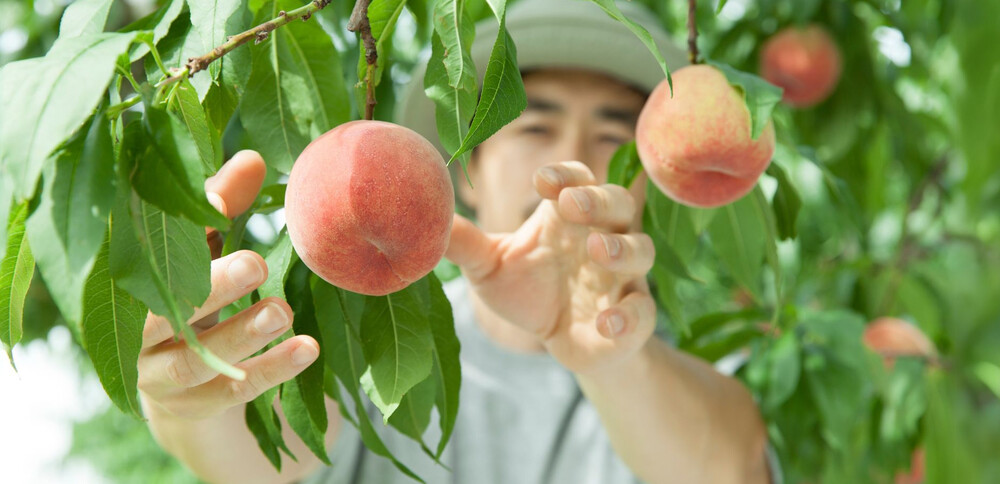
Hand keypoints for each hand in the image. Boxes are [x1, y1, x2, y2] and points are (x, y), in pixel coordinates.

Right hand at [137, 151, 319, 419]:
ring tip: (283, 311)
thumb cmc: (190, 290)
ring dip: (240, 334)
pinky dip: (271, 369)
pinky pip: (231, 391)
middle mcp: (133, 333)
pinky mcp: (193, 407)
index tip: (221, 206)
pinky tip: (307, 349)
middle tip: (254, 264)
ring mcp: (158, 377)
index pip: (144, 256)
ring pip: (193, 361)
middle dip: (209, 288)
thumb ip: (219, 206)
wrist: (175, 382)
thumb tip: (254, 158)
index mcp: (128, 285)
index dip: (180, 232)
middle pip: (160, 313)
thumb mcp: (199, 248)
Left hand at [446, 161, 656, 374]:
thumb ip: (465, 244)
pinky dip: (630, 315)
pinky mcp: (632, 318)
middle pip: (617, 203)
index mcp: (567, 218)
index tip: (542, 180)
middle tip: (572, 204)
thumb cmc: (528, 292)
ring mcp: (622, 277)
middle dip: (598, 200)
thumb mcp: (489, 268)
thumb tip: (423, 218)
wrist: (561, 341)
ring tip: (596, 250)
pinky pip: (643, 311)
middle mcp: (601, 238)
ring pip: (640, 250)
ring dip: (622, 247)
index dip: (565, 175)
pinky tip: (609, 321)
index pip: (577, 180)